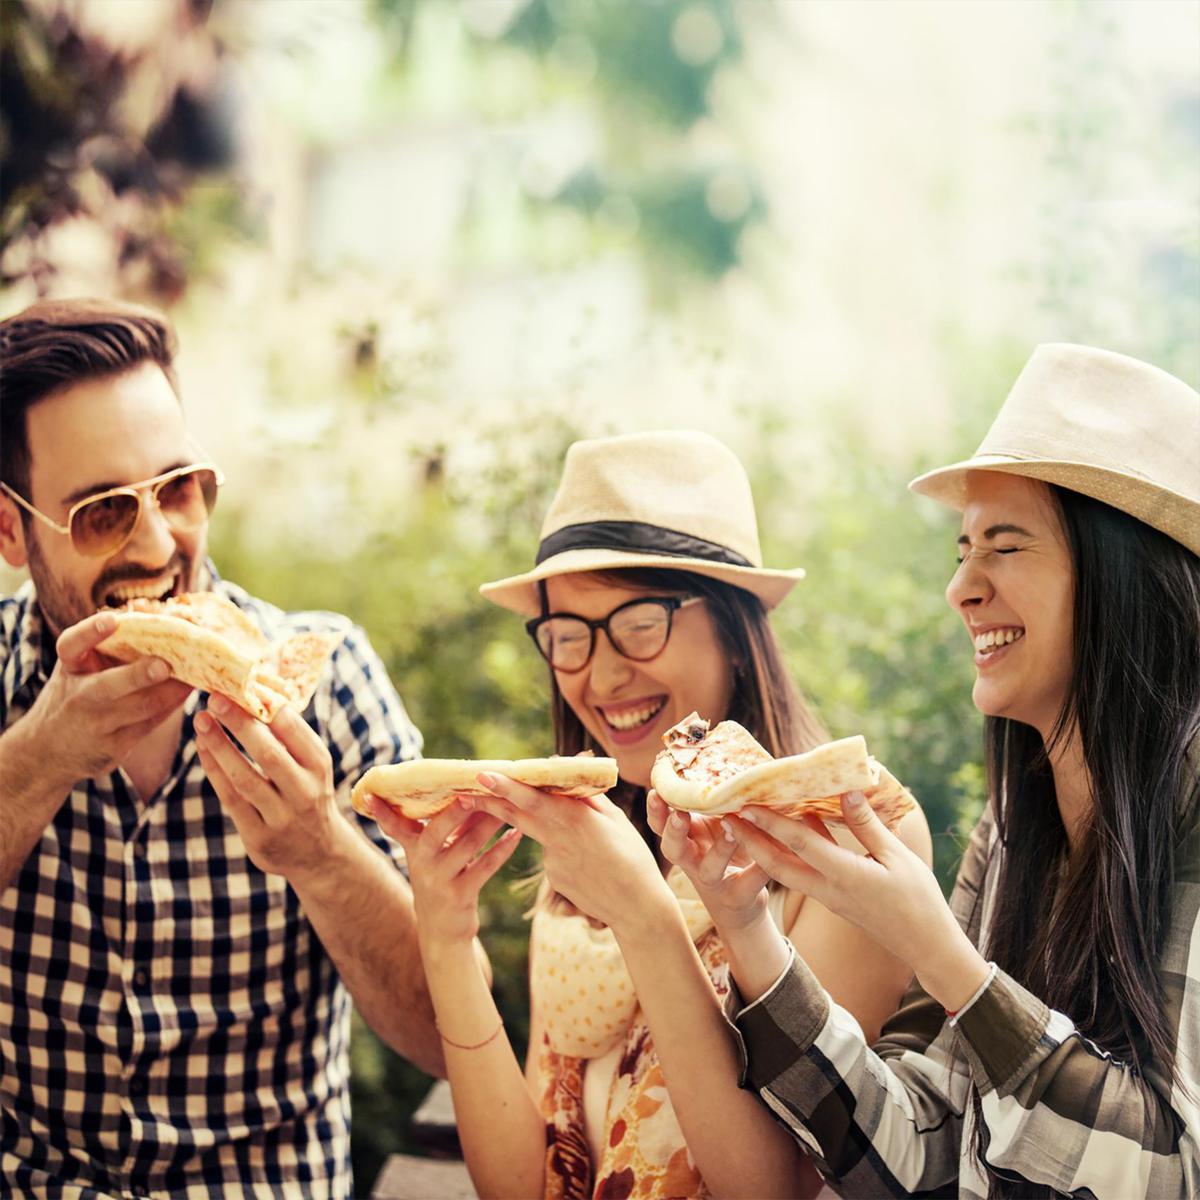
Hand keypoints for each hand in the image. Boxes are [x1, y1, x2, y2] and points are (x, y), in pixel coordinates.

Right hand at [19, 611, 192, 787]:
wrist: (48, 751)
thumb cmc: (77, 692)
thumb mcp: (80, 666)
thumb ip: (109, 643)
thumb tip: (159, 610)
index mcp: (70, 667)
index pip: (71, 646)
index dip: (89, 632)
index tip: (110, 619)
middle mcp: (79, 696)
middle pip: (108, 686)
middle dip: (139, 675)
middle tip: (165, 665)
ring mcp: (98, 725)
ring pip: (142, 706)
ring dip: (174, 688)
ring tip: (200, 669)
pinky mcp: (117, 747)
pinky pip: (153, 723)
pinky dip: (176, 703)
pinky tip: (196, 687)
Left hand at [194, 695, 349, 882]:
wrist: (319, 854)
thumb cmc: (309, 794)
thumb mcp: (312, 766)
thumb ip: (290, 738)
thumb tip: (256, 694)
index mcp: (320, 766)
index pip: (294, 730)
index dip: (266, 707)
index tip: (243, 686)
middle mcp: (305, 792)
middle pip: (268, 753)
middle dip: (239, 723)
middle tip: (215, 698)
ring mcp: (282, 818)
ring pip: (244, 778)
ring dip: (219, 746)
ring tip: (202, 721)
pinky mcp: (259, 838)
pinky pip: (231, 800)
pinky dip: (215, 771)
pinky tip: (203, 749)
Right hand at [368, 797, 519, 948]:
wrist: (442, 930)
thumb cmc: (442, 878)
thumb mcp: (435, 853)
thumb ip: (445, 824)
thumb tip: (467, 788)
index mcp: (414, 847)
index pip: (395, 826)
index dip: (382, 812)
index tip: (371, 795)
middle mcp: (422, 862)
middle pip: (436, 830)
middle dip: (454, 811)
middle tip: (471, 792)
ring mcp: (440, 880)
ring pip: (468, 845)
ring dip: (490, 823)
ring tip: (509, 803)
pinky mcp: (460, 895)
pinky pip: (485, 867)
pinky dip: (502, 849)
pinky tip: (516, 834)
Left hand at [472, 773, 672, 932]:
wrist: (637, 907)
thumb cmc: (633, 856)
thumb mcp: (615, 820)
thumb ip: (587, 799)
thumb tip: (567, 779)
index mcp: (574, 820)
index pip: (532, 800)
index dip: (505, 787)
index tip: (481, 775)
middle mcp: (557, 840)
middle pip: (516, 816)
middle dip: (489, 801)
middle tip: (465, 788)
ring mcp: (552, 863)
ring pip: (540, 834)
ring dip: (547, 827)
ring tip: (591, 842)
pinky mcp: (553, 879)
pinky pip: (552, 854)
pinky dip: (563, 850)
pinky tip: (588, 863)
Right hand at [648, 790, 770, 934]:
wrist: (741, 903)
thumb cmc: (728, 849)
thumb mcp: (717, 824)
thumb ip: (716, 801)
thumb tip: (729, 754)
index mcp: (687, 837)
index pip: (661, 824)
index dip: (655, 810)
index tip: (656, 791)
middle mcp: (693, 859)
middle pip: (672, 848)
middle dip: (673, 830)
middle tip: (679, 814)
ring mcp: (713, 881)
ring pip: (708, 869)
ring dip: (719, 850)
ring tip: (731, 830)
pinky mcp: (737, 896)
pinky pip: (747, 883)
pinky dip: (757, 871)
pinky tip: (767, 860)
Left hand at [733, 794, 988, 1011]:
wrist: (925, 946)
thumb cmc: (919, 899)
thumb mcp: (897, 857)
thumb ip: (867, 826)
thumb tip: (847, 791)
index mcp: (845, 875)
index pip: (799, 844)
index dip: (770, 822)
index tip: (746, 803)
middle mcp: (827, 889)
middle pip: (776, 863)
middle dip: (748, 839)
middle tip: (724, 815)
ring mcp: (827, 897)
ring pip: (784, 871)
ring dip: (760, 847)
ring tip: (741, 822)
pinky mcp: (831, 899)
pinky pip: (800, 874)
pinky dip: (786, 853)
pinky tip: (787, 829)